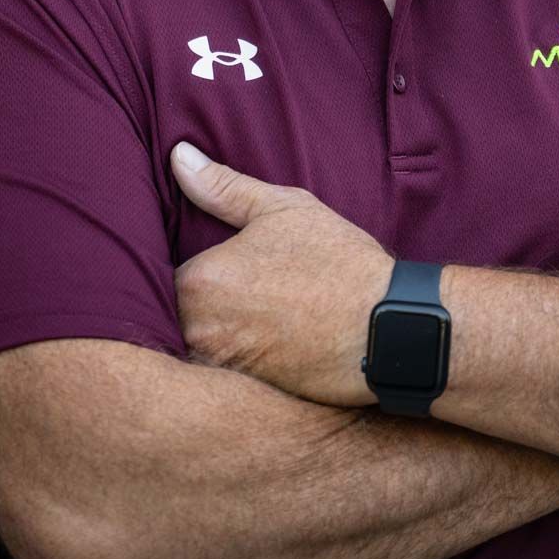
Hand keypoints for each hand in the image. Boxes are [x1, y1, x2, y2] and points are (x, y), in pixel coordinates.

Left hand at [171, 142, 392, 405]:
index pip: (169, 275)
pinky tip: (272, 350)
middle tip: (249, 294)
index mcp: (199, 282)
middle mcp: (199, 333)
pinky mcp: (248, 402)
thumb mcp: (282, 209)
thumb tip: (178, 156)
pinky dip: (241, 368)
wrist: (389, 327)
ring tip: (262, 322)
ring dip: (220, 339)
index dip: (200, 270)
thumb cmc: (336, 261)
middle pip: (179, 317)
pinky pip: (226, 383)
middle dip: (206, 306)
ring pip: (201, 350)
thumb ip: (222, 186)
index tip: (231, 267)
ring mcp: (223, 372)